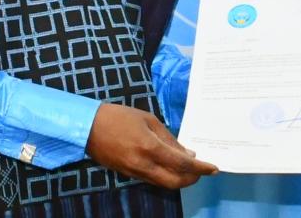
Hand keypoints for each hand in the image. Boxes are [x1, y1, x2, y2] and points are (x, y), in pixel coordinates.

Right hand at [84, 103, 217, 188]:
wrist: (87, 127)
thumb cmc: (119, 117)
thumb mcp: (148, 120)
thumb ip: (168, 138)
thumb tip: (187, 154)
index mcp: (150, 147)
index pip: (181, 164)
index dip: (200, 168)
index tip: (213, 168)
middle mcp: (143, 164)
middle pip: (175, 182)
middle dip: (192, 179)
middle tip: (202, 170)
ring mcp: (135, 172)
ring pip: (164, 184)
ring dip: (180, 179)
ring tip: (190, 169)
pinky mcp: (128, 174)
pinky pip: (153, 180)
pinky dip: (166, 176)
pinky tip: (171, 167)